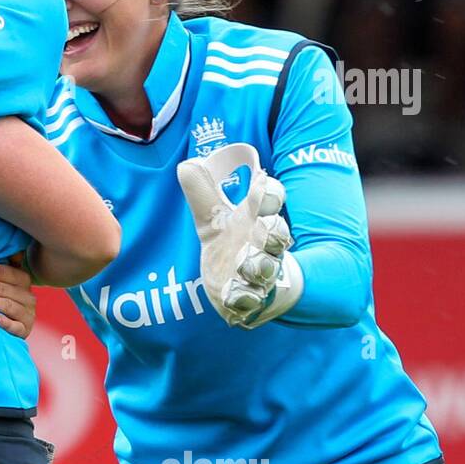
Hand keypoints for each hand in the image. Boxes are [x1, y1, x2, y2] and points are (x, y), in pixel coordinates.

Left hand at [176, 142, 300, 328]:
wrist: (246, 286)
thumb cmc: (233, 243)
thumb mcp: (212, 218)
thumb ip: (201, 193)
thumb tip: (187, 164)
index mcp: (257, 219)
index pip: (270, 201)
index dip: (268, 193)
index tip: (260, 183)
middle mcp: (265, 245)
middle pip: (277, 235)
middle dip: (272, 232)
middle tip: (262, 229)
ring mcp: (260, 273)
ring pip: (266, 267)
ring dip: (258, 265)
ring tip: (245, 265)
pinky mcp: (250, 298)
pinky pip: (251, 298)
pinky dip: (244, 297)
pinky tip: (233, 295)